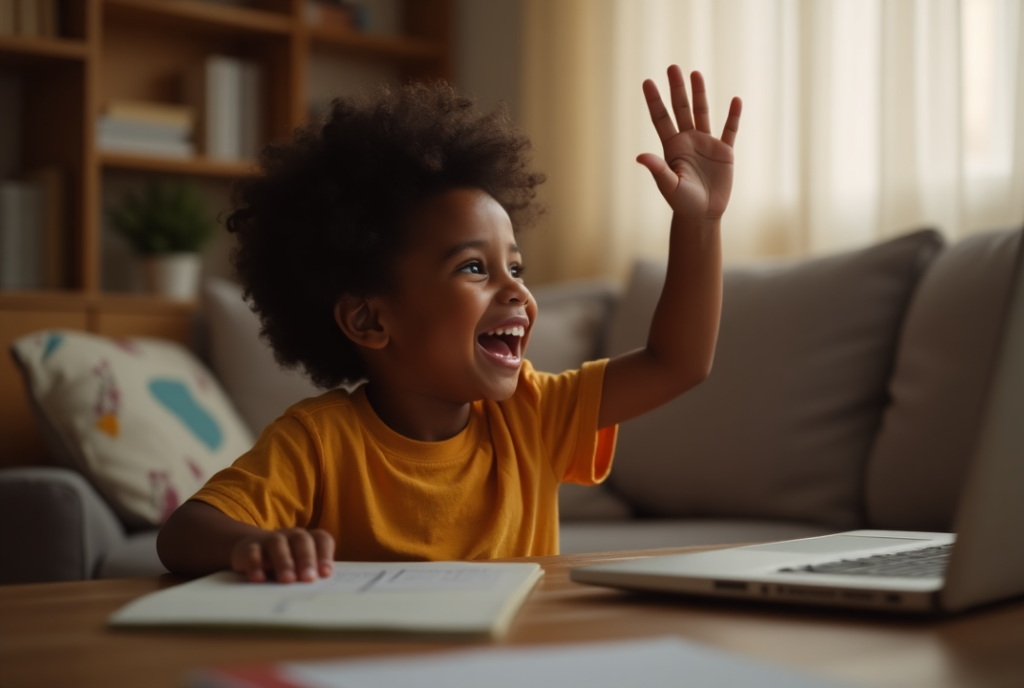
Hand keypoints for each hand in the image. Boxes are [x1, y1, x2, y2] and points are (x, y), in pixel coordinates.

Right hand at [230, 527, 334, 582]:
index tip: (326, 573)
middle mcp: (290, 536)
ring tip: (287, 580)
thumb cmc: (285, 565)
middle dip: (306, 559)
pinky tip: (259, 579)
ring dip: (284, 562)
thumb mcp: (298, 569)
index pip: (321, 540)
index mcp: (308, 540)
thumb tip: (319, 593)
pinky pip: (252, 553)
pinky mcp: (248, 548)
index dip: (325, 555)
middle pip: (301, 540)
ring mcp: (269, 540)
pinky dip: (256, 565)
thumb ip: (310, 576)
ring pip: (277, 544)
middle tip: (309, 578)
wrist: (251, 553)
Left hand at [638, 66, 741, 220]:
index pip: (661, 118)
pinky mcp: (724, 152)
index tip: (647, 81)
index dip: (654, 101)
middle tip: (673, 67)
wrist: (703, 214)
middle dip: (677, 88)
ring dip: (699, 94)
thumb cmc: (683, 203)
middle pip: (681, 109)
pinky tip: (735, 100)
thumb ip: (658, 169)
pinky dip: (733, 117)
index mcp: (672, 147)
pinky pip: (730, 130)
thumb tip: (640, 156)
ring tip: (696, 74)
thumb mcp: (669, 186)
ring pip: (703, 113)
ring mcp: (706, 144)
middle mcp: (688, 141)